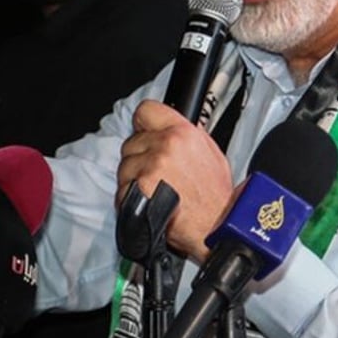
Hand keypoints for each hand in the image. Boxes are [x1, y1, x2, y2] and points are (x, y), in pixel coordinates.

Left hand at [118, 99, 233, 261]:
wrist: (216, 227)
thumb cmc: (215, 197)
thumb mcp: (211, 153)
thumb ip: (187, 135)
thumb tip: (168, 128)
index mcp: (183, 133)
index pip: (146, 110)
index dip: (143, 124)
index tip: (144, 132)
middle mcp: (165, 145)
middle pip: (131, 142)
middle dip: (139, 157)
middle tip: (156, 173)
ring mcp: (150, 167)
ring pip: (124, 167)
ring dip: (133, 179)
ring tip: (155, 191)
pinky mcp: (138, 190)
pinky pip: (121, 190)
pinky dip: (129, 199)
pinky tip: (148, 203)